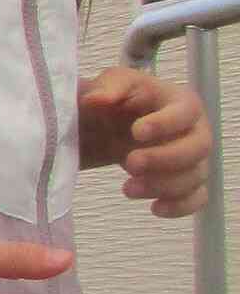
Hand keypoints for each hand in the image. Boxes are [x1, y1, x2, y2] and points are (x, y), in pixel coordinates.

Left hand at [80, 68, 209, 217]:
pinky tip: (155, 208)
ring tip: (127, 188)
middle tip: (130, 163)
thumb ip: (107, 88)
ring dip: (163, 186)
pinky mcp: (186, 182)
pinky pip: (197, 198)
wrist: (107, 126)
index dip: (165, 123)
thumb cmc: (116, 101)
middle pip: (198, 148)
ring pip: (195, 176)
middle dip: (165, 159)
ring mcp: (193, 158)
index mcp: (180, 102)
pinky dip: (180, 206)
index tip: (136, 132)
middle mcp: (195, 130)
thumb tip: (96, 99)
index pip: (185, 112)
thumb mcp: (108, 85)